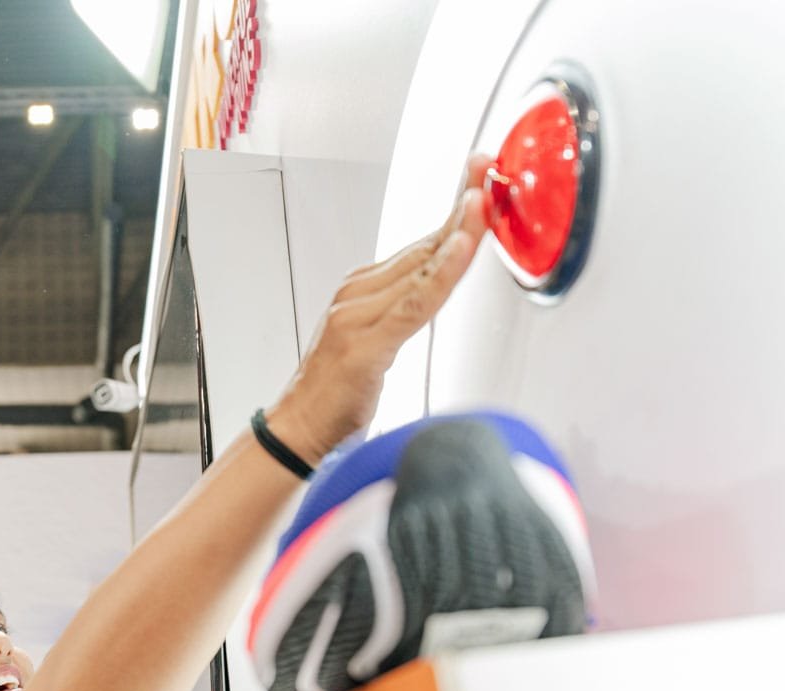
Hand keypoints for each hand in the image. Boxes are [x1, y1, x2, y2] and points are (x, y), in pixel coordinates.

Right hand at [268, 154, 490, 464]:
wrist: (298, 428)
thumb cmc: (334, 392)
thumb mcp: (372, 340)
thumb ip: (401, 311)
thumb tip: (435, 287)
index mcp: (359, 290)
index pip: (419, 244)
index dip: (452, 211)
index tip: (477, 178)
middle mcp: (357, 294)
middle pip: (423, 246)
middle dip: (460, 208)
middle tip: (486, 168)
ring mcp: (359, 316)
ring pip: (422, 268)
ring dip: (456, 232)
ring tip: (482, 199)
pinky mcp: (368, 344)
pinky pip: (415, 303)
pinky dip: (441, 274)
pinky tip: (460, 250)